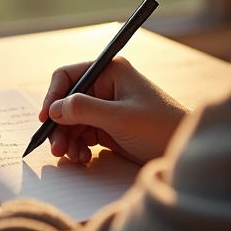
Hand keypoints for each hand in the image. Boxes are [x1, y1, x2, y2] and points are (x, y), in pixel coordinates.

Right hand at [39, 57, 187, 164]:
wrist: (185, 150)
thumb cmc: (160, 127)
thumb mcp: (119, 117)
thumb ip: (84, 109)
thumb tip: (54, 109)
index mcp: (110, 72)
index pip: (68, 77)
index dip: (53, 97)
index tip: (46, 119)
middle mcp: (105, 86)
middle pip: (67, 102)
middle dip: (59, 125)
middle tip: (57, 148)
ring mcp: (106, 107)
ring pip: (72, 121)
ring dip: (67, 139)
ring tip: (72, 157)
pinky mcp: (109, 127)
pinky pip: (83, 134)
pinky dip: (78, 146)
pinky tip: (82, 158)